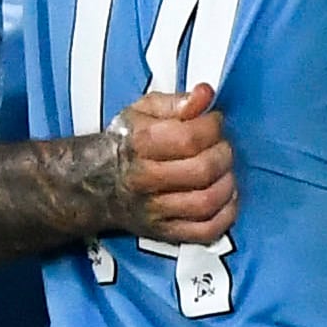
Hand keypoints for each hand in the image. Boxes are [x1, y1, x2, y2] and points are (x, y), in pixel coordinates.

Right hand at [114, 86, 236, 244]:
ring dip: (227, 183)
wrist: (98, 182)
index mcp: (139, 144)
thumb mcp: (144, 111)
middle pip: (202, 170)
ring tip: (224, 170)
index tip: (214, 122)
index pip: (189, 137)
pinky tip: (225, 196)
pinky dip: (226, 214)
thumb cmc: (128, 142)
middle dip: (223, 154)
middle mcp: (145, 180)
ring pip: (207, 201)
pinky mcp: (166, 232)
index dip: (212, 127)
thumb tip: (205, 94)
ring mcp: (156, 211)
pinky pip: (207, 230)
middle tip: (221, 147)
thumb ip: (177, 102)